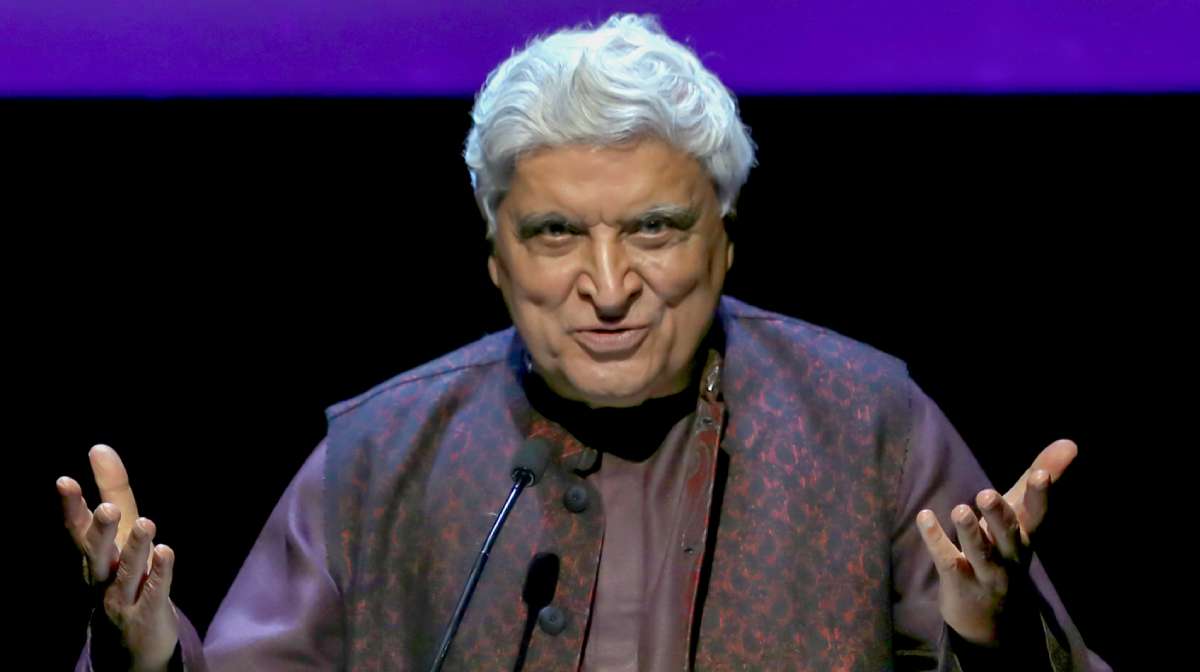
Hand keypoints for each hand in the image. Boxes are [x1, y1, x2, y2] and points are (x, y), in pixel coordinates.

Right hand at [58, 444, 178, 670]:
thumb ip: (112, 490)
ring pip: (127, 574)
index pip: (78, 530)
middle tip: (107, 508)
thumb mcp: (118, 533)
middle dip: (101, 532)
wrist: (128, 643)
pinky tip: (166, 552)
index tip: (64, 481)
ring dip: (135, 550)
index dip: (72, 507)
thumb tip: (99, 448)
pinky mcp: (147, 614)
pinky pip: (153, 592)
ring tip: (147, 524)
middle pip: (97, 555)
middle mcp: (102, 577)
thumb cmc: (122, 576)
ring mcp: (122, 598)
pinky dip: (159, 574)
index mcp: (93, 556)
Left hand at [916, 439, 1077, 645]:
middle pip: (1009, 536)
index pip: (1036, 515)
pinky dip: (936, 540)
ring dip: (971, 533)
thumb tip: (1070, 442)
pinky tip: (924, 518)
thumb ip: (1040, 478)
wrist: (992, 618)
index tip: (1041, 475)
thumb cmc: (1005, 551)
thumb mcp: (1021, 515)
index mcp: (1025, 536)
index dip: (1040, 496)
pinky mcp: (959, 583)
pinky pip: (948, 561)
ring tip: (960, 510)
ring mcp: (986, 573)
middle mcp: (1010, 556)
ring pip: (981, 553)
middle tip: (986, 494)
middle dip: (1000, 516)